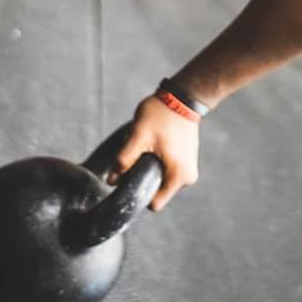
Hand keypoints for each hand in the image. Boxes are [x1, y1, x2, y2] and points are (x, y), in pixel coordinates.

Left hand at [110, 95, 200, 210]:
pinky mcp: (187, 162)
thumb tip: (112, 180)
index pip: (154, 203)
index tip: (131, 175)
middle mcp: (187, 178)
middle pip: (156, 191)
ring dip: (150, 167)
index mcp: (178, 177)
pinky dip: (158, 161)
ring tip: (150, 144)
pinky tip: (157, 143)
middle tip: (142, 152)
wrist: (183, 97)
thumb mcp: (139, 136)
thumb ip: (124, 160)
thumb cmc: (162, 114)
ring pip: (160, 179)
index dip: (138, 193)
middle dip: (143, 176)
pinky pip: (167, 170)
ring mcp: (188, 170)